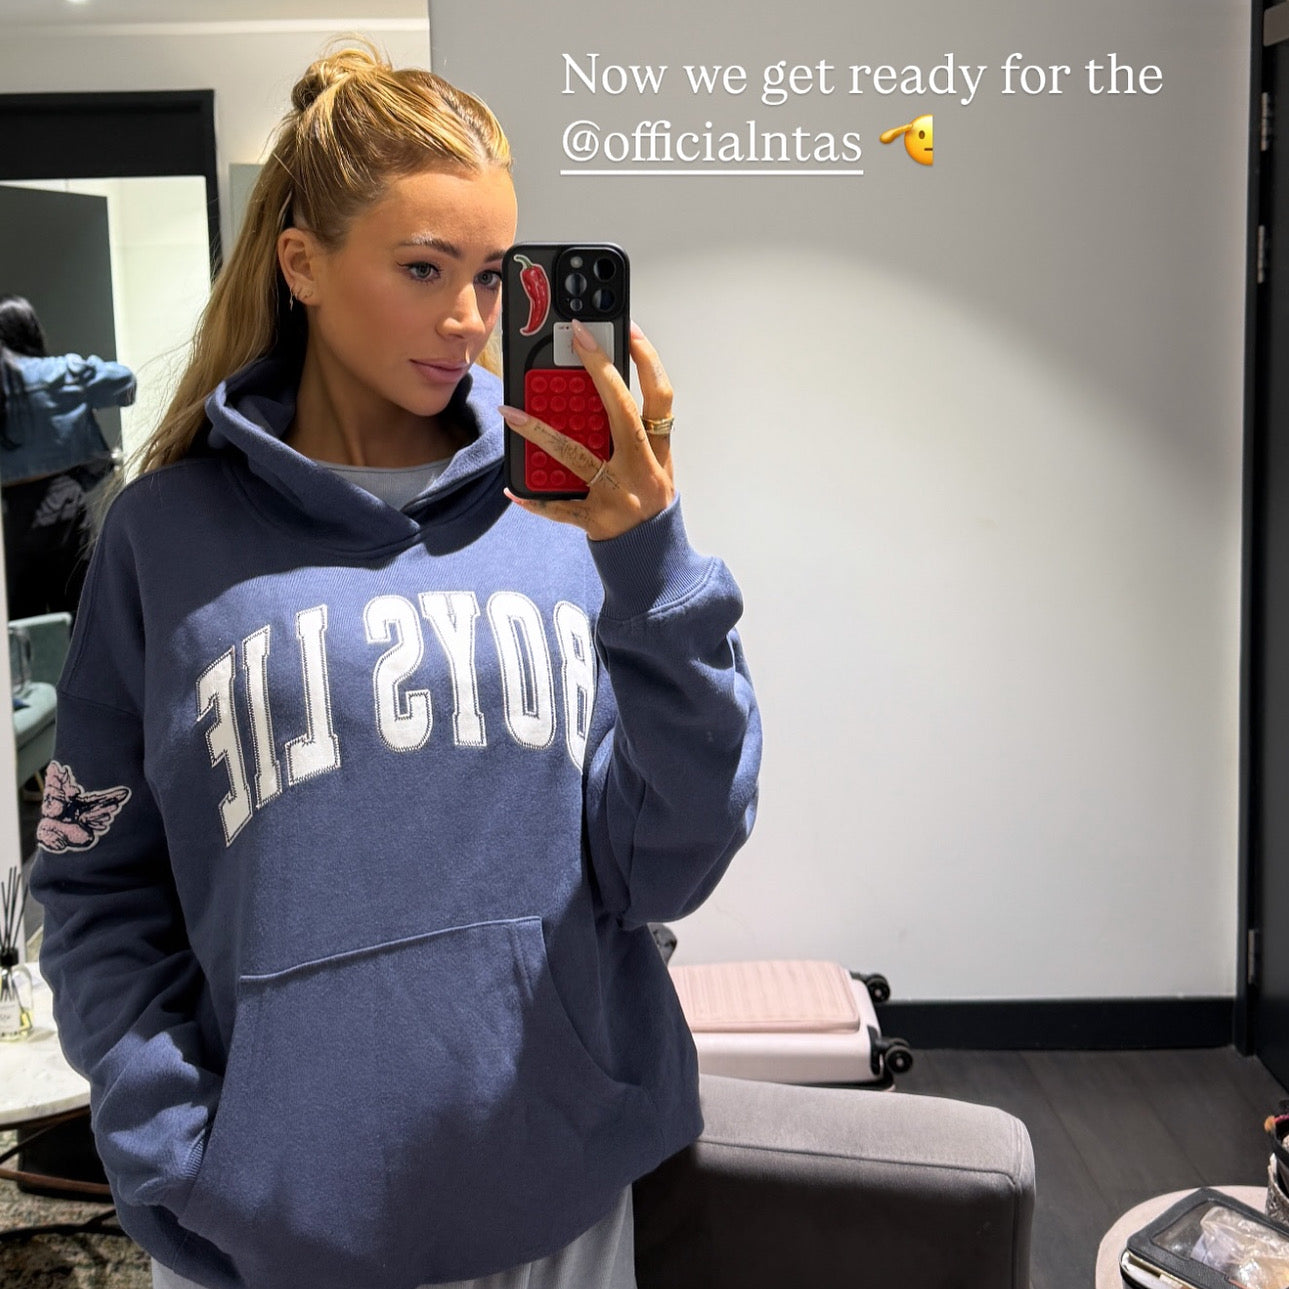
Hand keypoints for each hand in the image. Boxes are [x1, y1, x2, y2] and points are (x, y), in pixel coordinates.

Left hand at [500, 319, 675, 540]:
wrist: (653, 559)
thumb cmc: (648, 504)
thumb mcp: (654, 467)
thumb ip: (632, 435)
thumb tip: (594, 395)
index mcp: (657, 452)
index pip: (659, 397)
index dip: (647, 361)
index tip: (627, 329)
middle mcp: (641, 469)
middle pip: (622, 411)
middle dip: (599, 370)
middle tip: (575, 339)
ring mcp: (617, 494)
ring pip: (576, 455)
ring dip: (540, 432)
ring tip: (511, 412)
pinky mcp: (595, 520)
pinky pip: (559, 507)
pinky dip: (534, 499)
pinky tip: (513, 489)